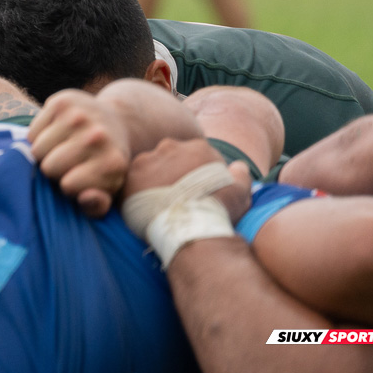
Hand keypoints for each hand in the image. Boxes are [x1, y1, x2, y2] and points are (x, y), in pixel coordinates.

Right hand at [29, 90, 131, 216]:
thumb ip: (97, 206)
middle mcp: (98, 136)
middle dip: (54, 170)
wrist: (113, 122)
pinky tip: (56, 135)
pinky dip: (39, 136)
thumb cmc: (105, 164)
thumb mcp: (107, 189)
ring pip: (37, 149)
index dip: (68, 186)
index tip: (78, 179)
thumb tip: (86, 198)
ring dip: (45, 153)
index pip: (68, 185)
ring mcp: (79, 115)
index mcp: (113, 163)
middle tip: (67, 164)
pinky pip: (32, 132)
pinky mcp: (62, 101)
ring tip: (60, 150)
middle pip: (49, 167)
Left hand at [125, 137, 251, 223]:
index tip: (194, 188)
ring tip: (158, 203)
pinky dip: (137, 190)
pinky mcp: (131, 174)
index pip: (193, 154)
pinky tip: (144, 205)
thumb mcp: (240, 191)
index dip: (193, 172)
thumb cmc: (219, 210)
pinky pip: (132, 179)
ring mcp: (149, 158)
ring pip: (149, 166)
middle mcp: (171, 146)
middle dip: (172, 172)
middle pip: (169, 157)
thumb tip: (238, 166)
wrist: (192, 226)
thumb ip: (240, 174)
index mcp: (197, 147)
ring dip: (152, 179)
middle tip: (174, 196)